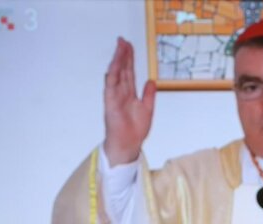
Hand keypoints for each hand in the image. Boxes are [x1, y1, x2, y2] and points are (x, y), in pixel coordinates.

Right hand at [103, 37, 155, 165]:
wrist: (129, 143)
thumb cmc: (136, 129)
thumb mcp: (148, 109)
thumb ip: (149, 95)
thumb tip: (151, 81)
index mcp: (130, 93)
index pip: (129, 72)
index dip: (129, 59)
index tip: (129, 46)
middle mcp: (121, 92)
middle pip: (122, 70)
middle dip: (122, 55)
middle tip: (123, 40)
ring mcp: (115, 96)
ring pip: (116, 74)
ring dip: (117, 61)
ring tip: (119, 48)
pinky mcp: (110, 102)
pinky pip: (111, 86)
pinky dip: (112, 75)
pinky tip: (115, 65)